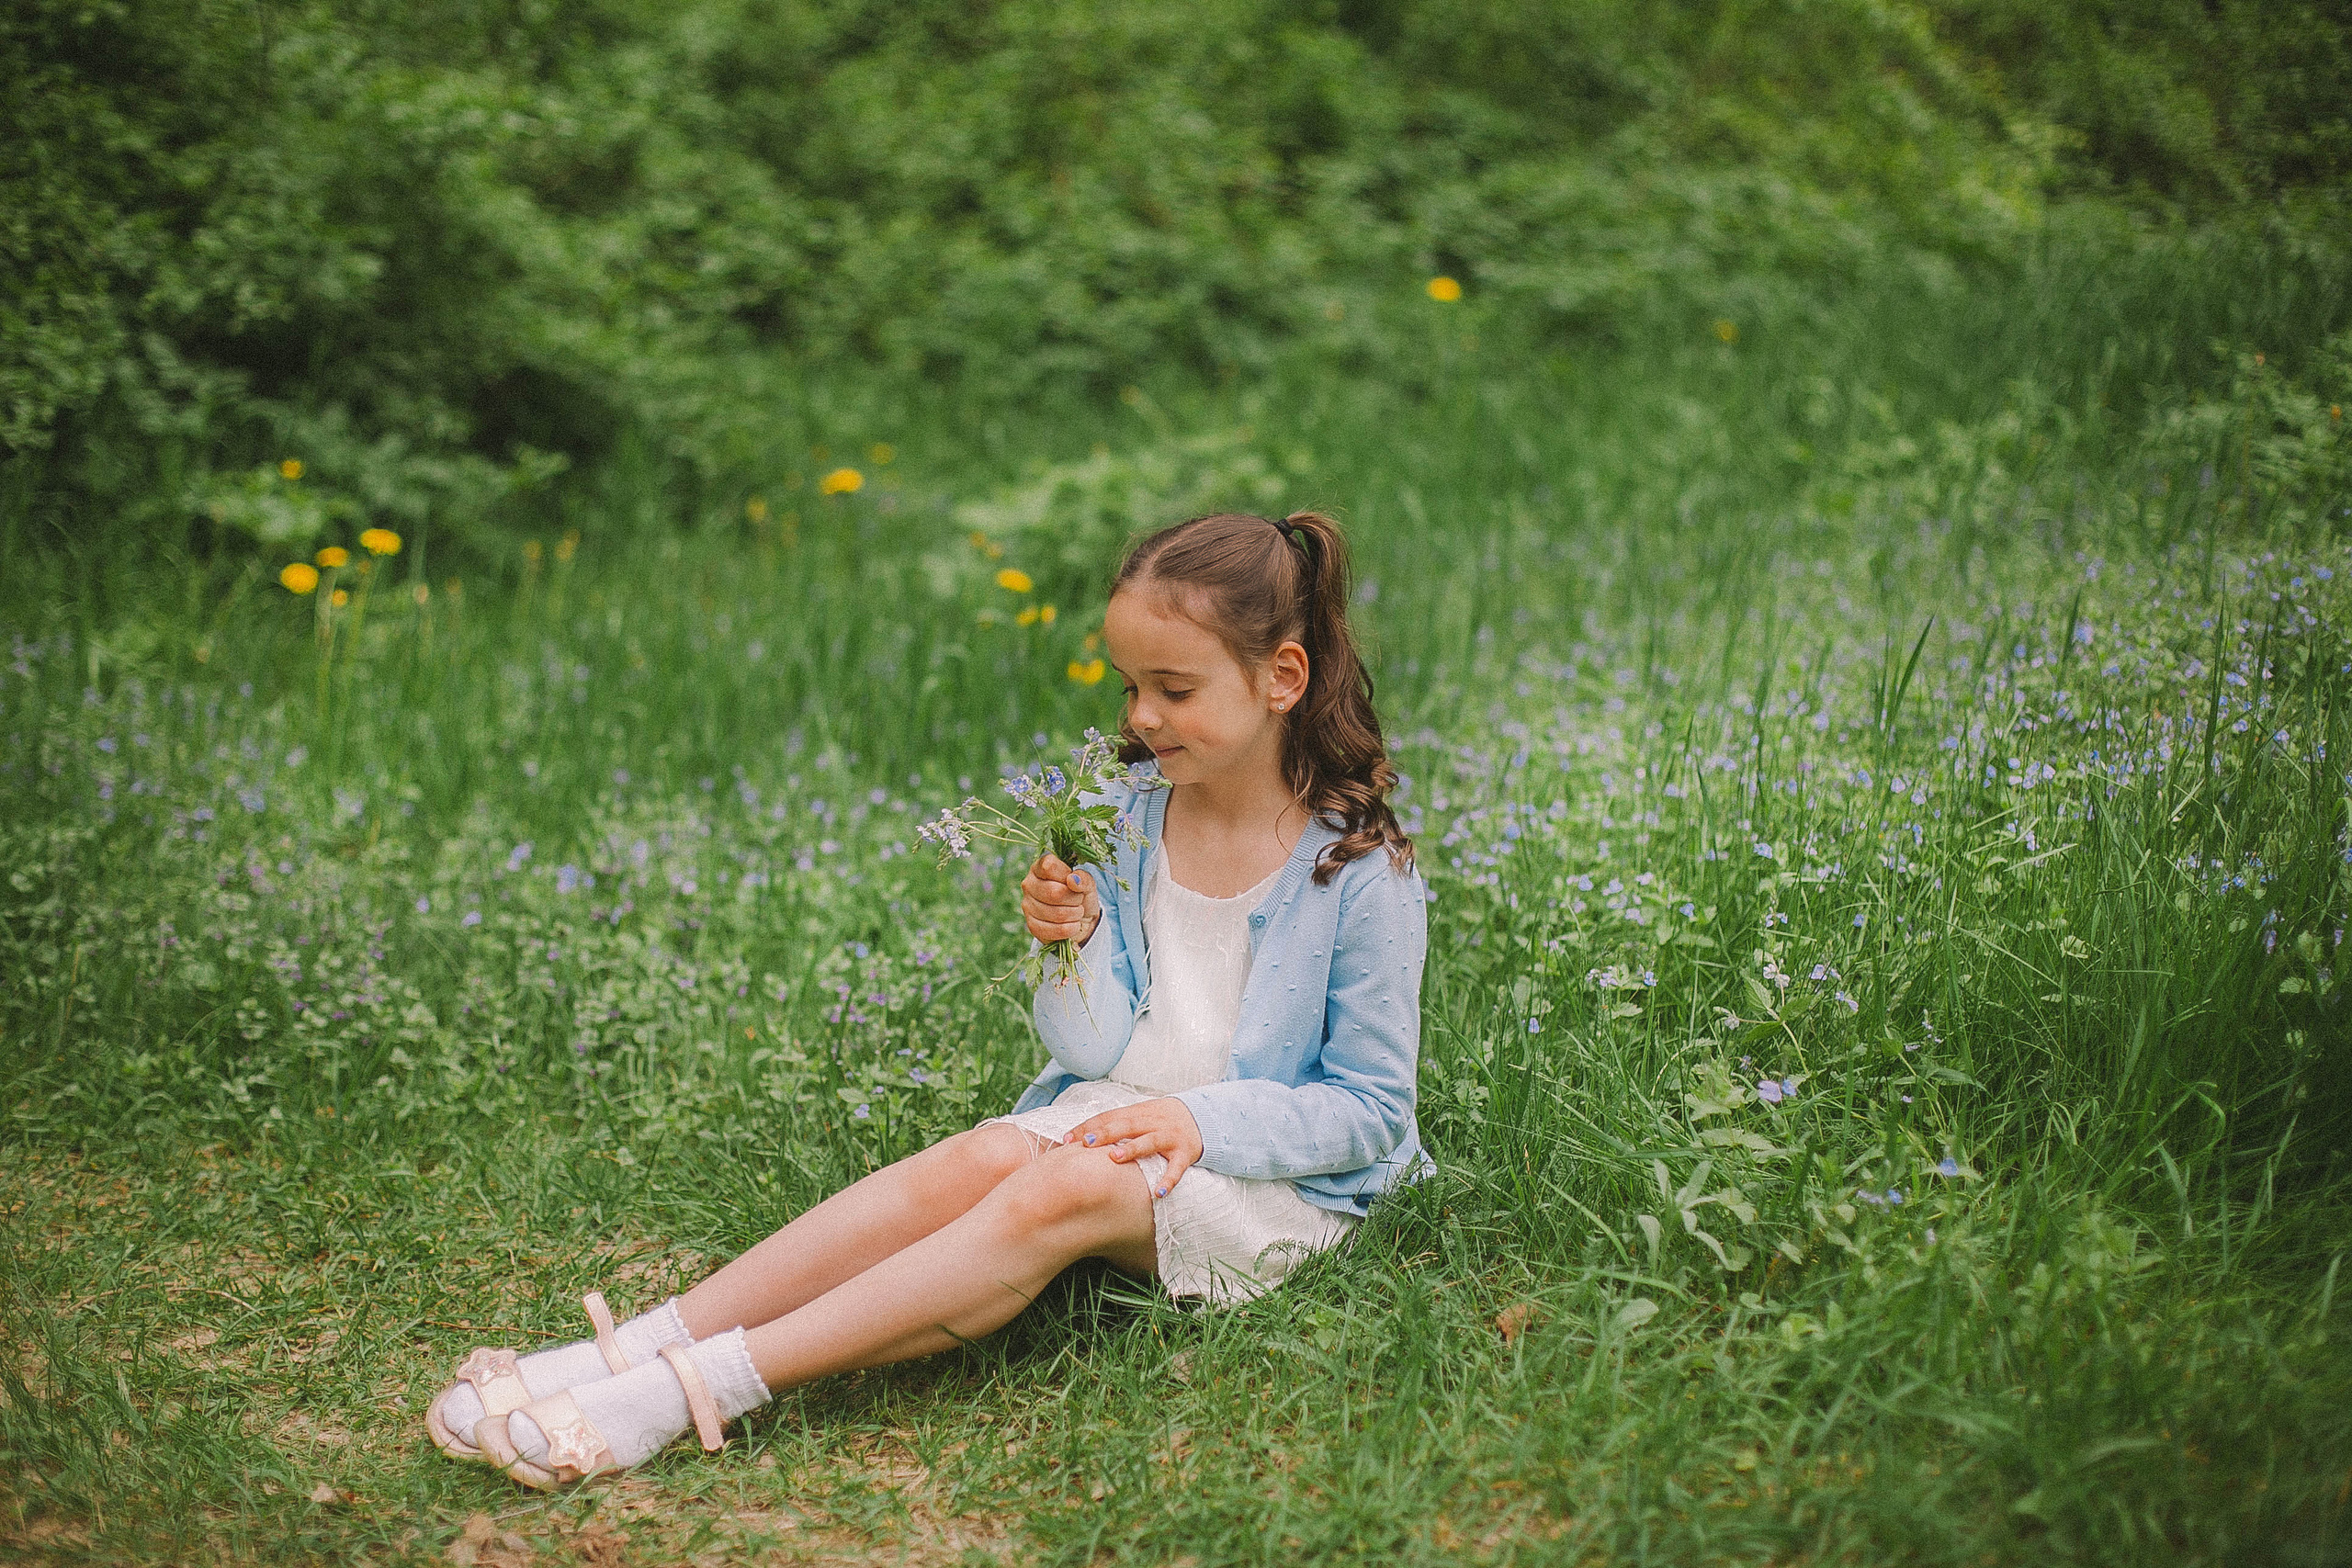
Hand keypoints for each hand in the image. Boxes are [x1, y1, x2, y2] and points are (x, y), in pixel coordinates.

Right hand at [1021, 852, 1100, 947]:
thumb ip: (1083, 878)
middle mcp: (1029, 884)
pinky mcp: (1032, 926)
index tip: (1072, 881)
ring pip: (1057, 913)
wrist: (1080, 919)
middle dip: (1075, 898)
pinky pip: (1057, 930)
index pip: (1048, 866)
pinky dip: (1071, 928)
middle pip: (1054, 892)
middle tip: (1078, 900)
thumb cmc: (1080, 895)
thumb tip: (1072, 880)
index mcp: (1039, 868)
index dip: (1066, 875)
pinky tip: (1072, 925)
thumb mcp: (1087, 883)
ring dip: (1075, 914)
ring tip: (1076, 912)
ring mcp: (1028, 906)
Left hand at [1061, 1097, 1203, 1197]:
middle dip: (1107, 1133)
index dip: (1089, 1127)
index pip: (1109, 1117)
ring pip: (1150, 1141)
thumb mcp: (1137, 1117)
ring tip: (1116, 1158)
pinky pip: (1176, 1168)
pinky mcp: (1185, 1154)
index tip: (1068, 1139)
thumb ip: (1113, 1125)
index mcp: (1137, 1113)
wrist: (1199, 1118)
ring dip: (1133, 1149)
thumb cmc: (1158, 1121)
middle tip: (1087, 1143)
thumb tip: (1077, 1140)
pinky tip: (1158, 1193)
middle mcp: (1152, 1123)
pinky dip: (1168, 1180)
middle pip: (1127, 1125)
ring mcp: (1169, 1138)